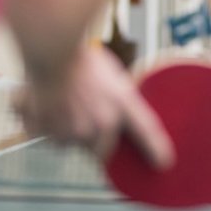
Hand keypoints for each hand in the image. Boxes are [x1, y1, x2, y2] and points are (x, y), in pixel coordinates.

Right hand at [13, 46, 174, 168]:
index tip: (163, 162)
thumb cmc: (80, 56)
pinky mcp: (50, 133)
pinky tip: (47, 103)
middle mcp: (101, 123)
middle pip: (101, 150)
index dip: (156, 149)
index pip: (144, 131)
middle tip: (84, 115)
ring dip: (69, 131)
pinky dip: (46, 126)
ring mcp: (74, 131)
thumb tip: (114, 119)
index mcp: (121, 104)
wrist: (52, 47)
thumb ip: (115, 99)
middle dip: (95, 141)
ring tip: (63, 101)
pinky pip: (49, 138)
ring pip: (72, 143)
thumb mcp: (110, 75)